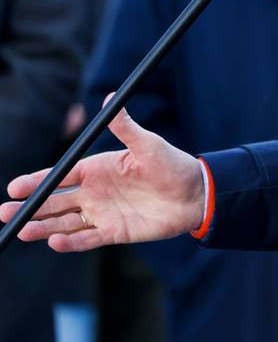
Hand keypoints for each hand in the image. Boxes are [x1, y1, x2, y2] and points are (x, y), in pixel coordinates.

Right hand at [0, 99, 204, 252]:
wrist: (195, 193)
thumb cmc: (173, 164)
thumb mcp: (148, 144)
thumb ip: (126, 126)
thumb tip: (110, 98)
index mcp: (100, 168)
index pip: (62, 175)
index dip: (38, 180)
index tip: (14, 185)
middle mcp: (96, 192)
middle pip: (56, 201)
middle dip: (30, 206)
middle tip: (4, 212)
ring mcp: (103, 213)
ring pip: (65, 223)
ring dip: (42, 227)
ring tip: (21, 231)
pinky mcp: (114, 232)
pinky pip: (86, 240)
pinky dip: (70, 243)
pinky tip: (53, 241)